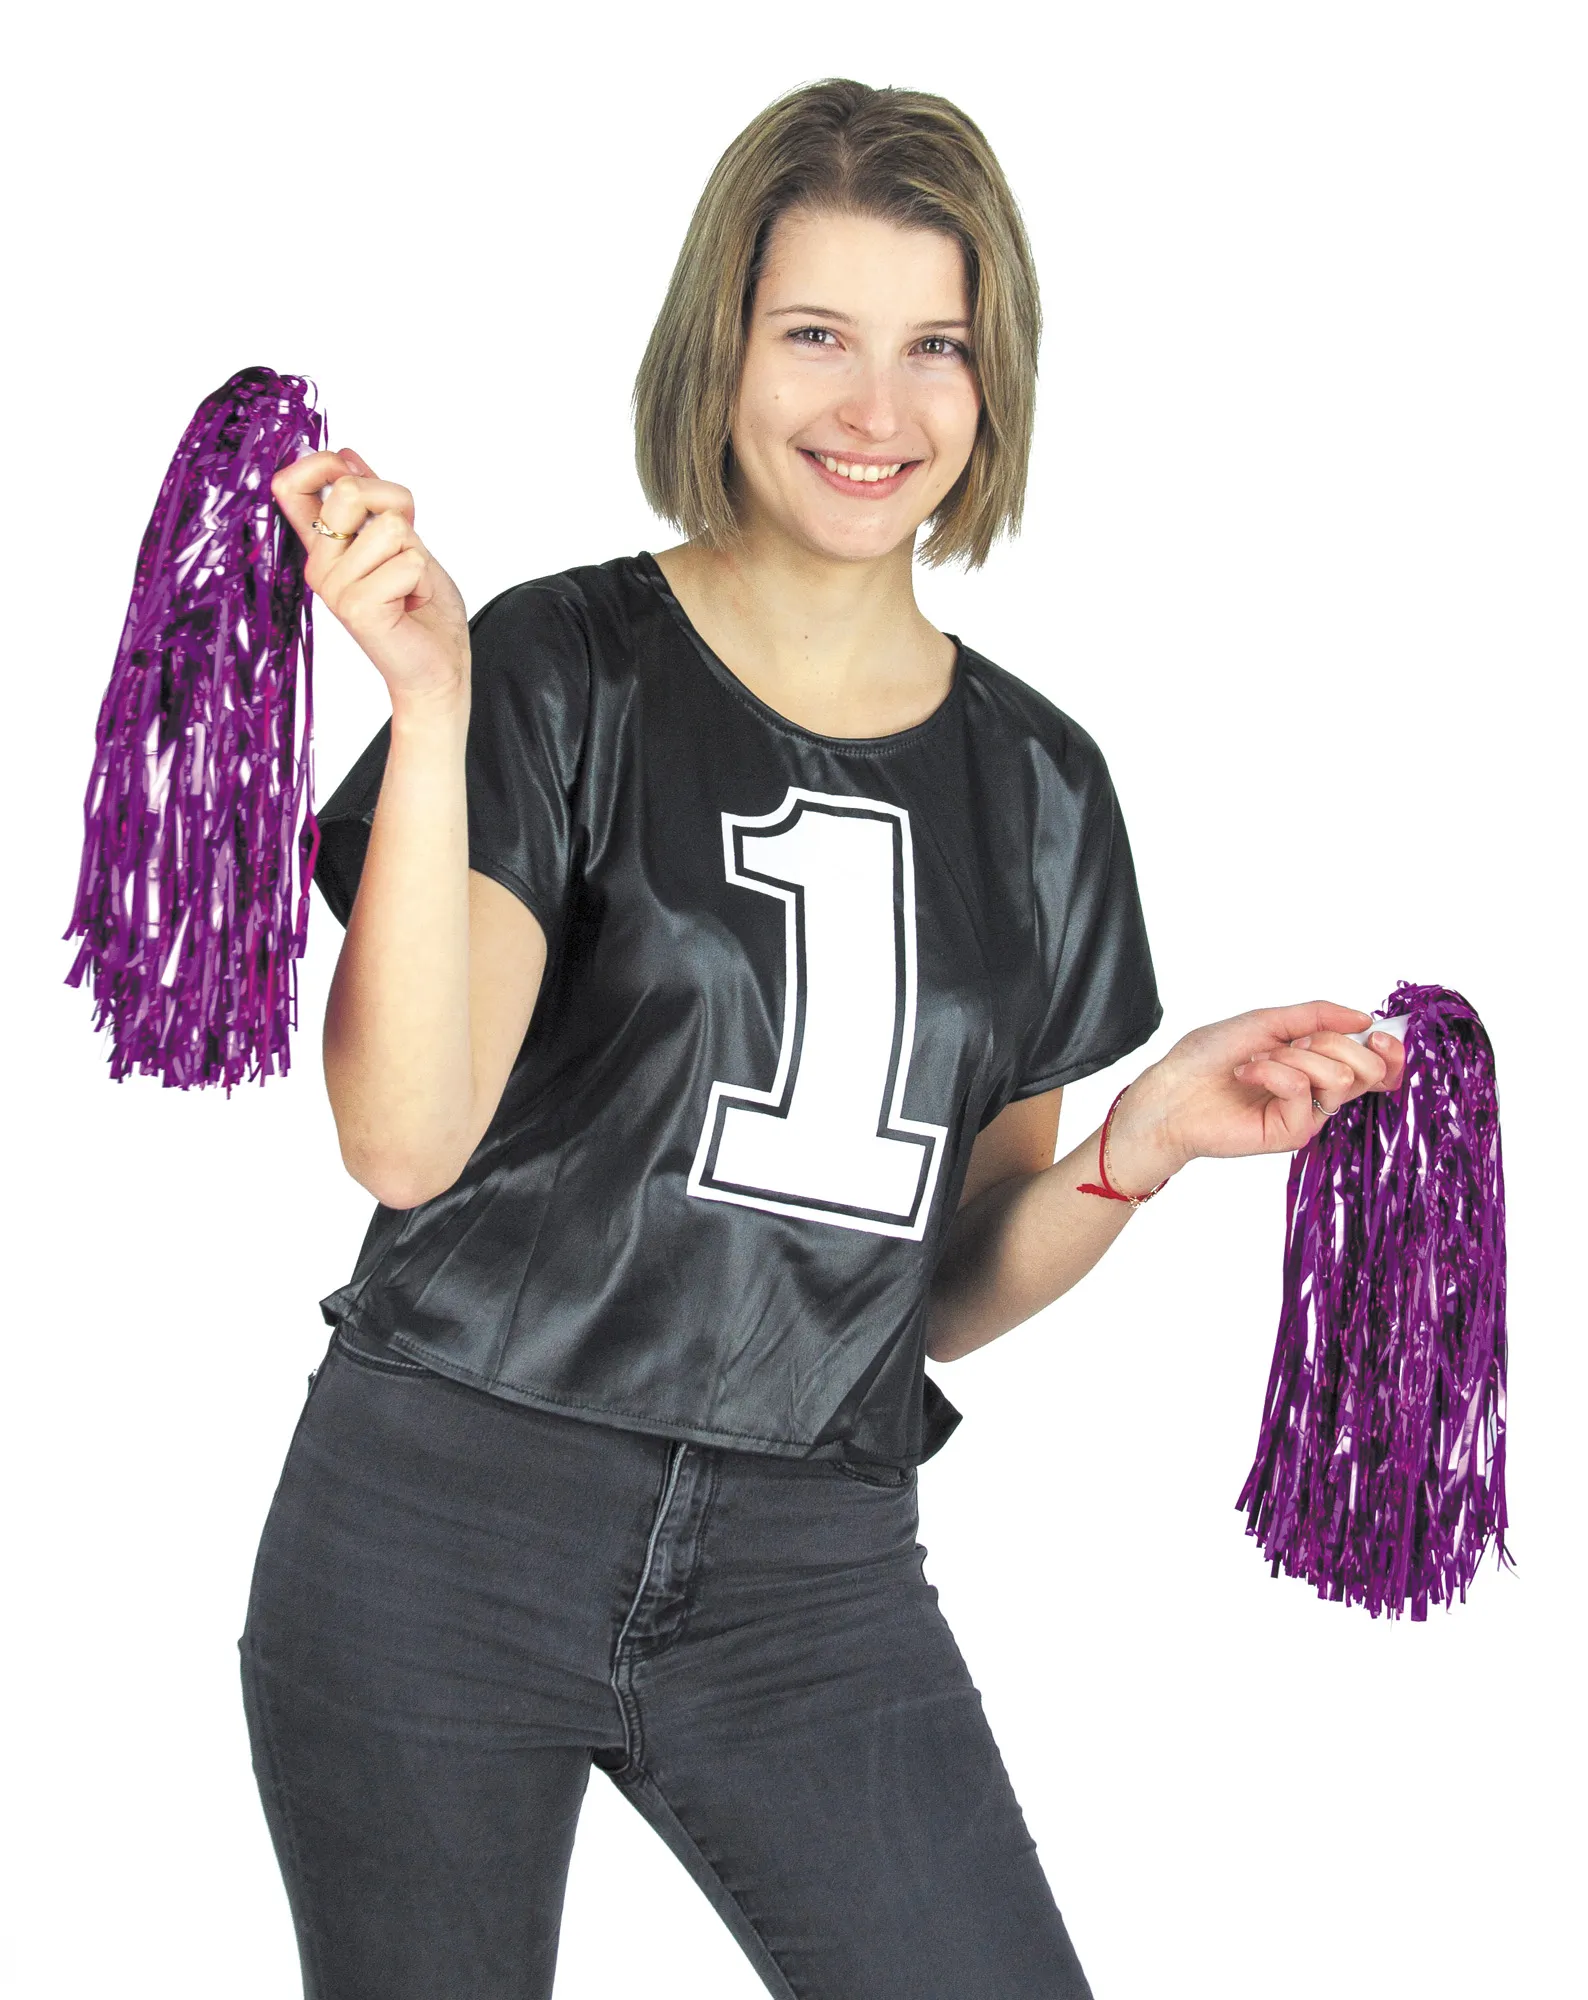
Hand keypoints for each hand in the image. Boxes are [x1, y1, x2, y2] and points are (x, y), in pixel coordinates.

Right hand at [271, 448, 470, 707]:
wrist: (439, 668)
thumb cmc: (422, 611)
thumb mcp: (401, 542)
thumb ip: (373, 505)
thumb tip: (348, 457)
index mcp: (324, 547)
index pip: (291, 486)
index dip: (322, 464)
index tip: (352, 473)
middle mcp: (320, 565)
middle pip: (350, 491)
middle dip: (396, 506)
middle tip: (406, 548)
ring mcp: (333, 587)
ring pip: (388, 527)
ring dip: (414, 552)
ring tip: (407, 585)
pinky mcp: (356, 607)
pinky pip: (406, 561)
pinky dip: (421, 578)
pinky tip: (409, 603)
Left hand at [1105, 1001, 1408, 1190]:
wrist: (1169, 1092)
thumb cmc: (1208, 1056)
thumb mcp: (1266, 1021)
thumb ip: (1317, 1016)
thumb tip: (1364, 1018)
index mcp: (1318, 1063)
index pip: (1376, 1064)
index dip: (1389, 1050)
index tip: (1380, 1033)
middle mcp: (1317, 1091)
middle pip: (1367, 1070)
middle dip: (1334, 1043)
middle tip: (1295, 1042)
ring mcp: (1306, 1113)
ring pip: (1341, 1078)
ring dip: (1297, 1056)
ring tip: (1259, 1060)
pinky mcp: (1291, 1132)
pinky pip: (1305, 1090)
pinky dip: (1274, 1072)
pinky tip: (1247, 1073)